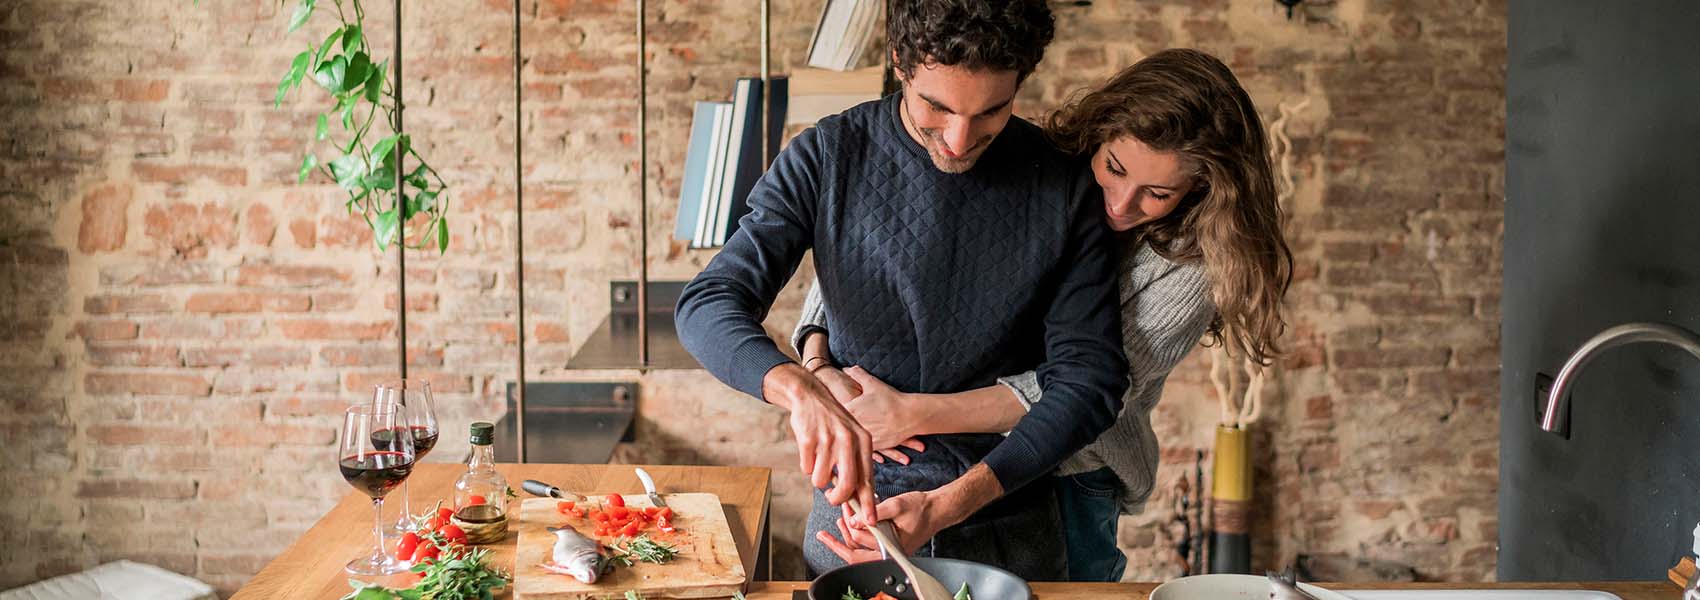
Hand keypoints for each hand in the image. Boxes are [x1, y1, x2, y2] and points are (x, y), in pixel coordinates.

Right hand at [763, 363, 877, 524]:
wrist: (810, 396)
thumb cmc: (833, 422)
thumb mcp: (852, 437)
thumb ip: (857, 464)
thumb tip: (859, 496)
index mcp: (863, 441)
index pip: (868, 479)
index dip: (868, 503)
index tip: (869, 520)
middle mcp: (848, 441)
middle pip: (846, 486)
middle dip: (838, 499)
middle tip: (832, 499)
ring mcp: (827, 440)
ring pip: (821, 481)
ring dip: (817, 477)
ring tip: (819, 460)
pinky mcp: (808, 440)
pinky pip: (806, 469)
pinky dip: (806, 465)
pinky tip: (809, 450)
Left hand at [814, 491, 943, 561]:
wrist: (935, 509)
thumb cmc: (920, 508)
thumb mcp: (896, 505)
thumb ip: (875, 513)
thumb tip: (854, 520)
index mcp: (891, 546)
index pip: (861, 542)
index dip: (849, 528)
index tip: (843, 515)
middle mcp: (888, 552)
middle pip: (856, 555)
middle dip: (839, 543)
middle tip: (823, 535)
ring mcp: (887, 550)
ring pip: (860, 550)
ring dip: (847, 536)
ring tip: (838, 520)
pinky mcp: (887, 544)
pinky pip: (867, 545)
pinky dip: (857, 534)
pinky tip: (849, 522)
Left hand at [817, 366, 922, 463]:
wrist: (909, 416)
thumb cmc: (890, 399)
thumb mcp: (872, 384)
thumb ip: (857, 374)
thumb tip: (846, 368)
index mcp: (850, 410)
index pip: (831, 413)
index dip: (823, 415)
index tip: (816, 415)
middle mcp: (853, 426)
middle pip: (836, 431)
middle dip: (828, 434)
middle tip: (817, 437)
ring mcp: (862, 438)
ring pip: (847, 444)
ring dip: (841, 447)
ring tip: (831, 452)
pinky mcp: (872, 447)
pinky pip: (860, 451)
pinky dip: (856, 453)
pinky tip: (850, 456)